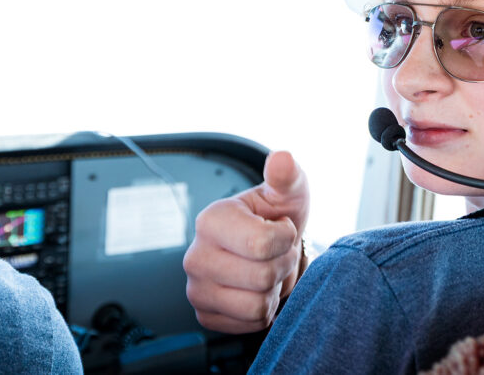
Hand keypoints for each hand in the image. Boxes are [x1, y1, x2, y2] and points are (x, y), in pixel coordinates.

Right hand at [183, 150, 308, 332]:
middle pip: (261, 277)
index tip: (281, 227)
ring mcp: (196, 290)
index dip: (286, 238)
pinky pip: (250, 324)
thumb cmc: (280, 214)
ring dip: (274, 289)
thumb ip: (287, 175)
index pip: (261, 244)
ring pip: (256, 306)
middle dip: (283, 264)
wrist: (273, 247)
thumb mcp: (289, 191)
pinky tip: (258, 288)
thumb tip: (281, 158)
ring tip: (269, 268)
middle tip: (278, 251)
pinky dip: (264, 310)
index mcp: (211, 220)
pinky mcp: (206, 316)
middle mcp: (195, 256)